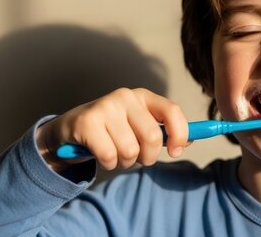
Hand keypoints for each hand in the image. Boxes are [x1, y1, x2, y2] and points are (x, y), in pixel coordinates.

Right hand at [35, 88, 188, 171]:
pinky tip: (101, 155)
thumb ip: (164, 131)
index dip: (180, 134)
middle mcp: (126, 97)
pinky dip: (108, 163)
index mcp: (144, 96)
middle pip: (153, 137)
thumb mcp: (139, 126)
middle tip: (137, 158)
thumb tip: (189, 140)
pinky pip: (109, 156)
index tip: (176, 152)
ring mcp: (106, 107)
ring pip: (130, 150)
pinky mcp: (87, 122)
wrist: (71, 129)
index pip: (172, 111)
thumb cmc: (112, 130)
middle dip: (147, 157)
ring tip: (115, 154)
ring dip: (124, 162)